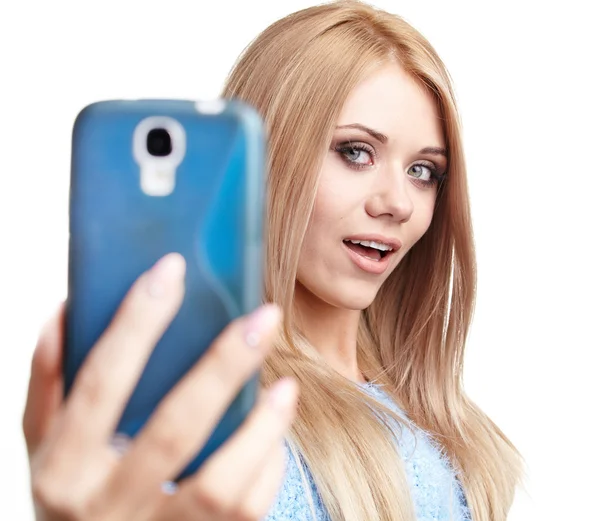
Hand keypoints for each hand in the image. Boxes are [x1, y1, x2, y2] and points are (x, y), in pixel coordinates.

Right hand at [23, 253, 297, 520]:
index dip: (136, 322)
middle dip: (223, 366)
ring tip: (286, 387)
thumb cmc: (74, 488)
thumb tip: (69, 306)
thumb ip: (51, 377)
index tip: (171, 270)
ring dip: (261, 427)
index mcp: (63, 465)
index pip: (101, 382)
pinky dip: (265, 466)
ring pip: (220, 484)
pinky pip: (243, 511)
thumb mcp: (46, 440)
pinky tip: (271, 435)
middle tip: (264, 317)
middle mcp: (105, 504)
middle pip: (175, 428)